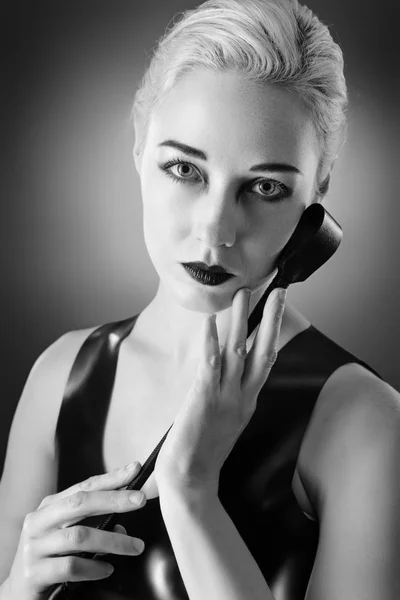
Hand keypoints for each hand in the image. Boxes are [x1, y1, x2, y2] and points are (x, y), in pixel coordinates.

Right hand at [7, 463, 146, 599]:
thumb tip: (122, 525)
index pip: (84, 486)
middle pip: (80, 503)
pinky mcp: (34, 573)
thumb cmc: (49, 557)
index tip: (135, 469)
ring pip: (79, 536)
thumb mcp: (65, 534)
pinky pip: (71, 567)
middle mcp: (39, 521)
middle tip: (140, 500)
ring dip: (113, 541)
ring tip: (135, 547)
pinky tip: (107, 569)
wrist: (18, 592)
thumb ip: (91, 525)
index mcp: (49, 506)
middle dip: (114, 499)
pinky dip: (94, 567)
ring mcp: (34, 547)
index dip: (111, 477)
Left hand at [154, 286, 286, 494]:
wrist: (190, 482)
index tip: (275, 312)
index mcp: (247, 402)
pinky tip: (211, 321)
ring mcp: (225, 397)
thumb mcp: (224, 422)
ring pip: (238, 351)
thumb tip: (223, 377)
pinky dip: (211, 341)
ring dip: (241, 320)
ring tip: (243, 294)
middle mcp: (242, 397)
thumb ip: (227, 398)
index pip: (265, 361)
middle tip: (278, 292)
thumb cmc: (202, 453)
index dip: (271, 334)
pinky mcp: (204, 399)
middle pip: (263, 351)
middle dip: (271, 320)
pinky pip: (210, 364)